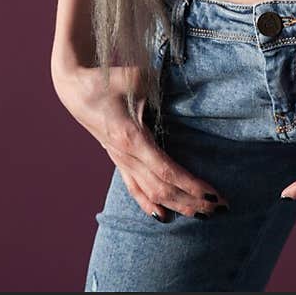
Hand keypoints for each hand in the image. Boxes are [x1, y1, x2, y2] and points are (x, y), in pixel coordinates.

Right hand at [51, 56, 228, 222]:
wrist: (75, 86)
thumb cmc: (107, 79)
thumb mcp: (137, 77)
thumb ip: (162, 86)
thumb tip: (185, 91)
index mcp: (132, 138)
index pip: (167, 171)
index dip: (190, 186)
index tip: (213, 194)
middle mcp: (126, 156)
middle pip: (163, 189)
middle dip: (192, 201)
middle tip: (220, 208)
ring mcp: (120, 160)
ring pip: (150, 194)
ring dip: (177, 206)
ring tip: (202, 215)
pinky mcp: (117, 159)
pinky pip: (134, 189)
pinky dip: (150, 205)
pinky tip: (163, 217)